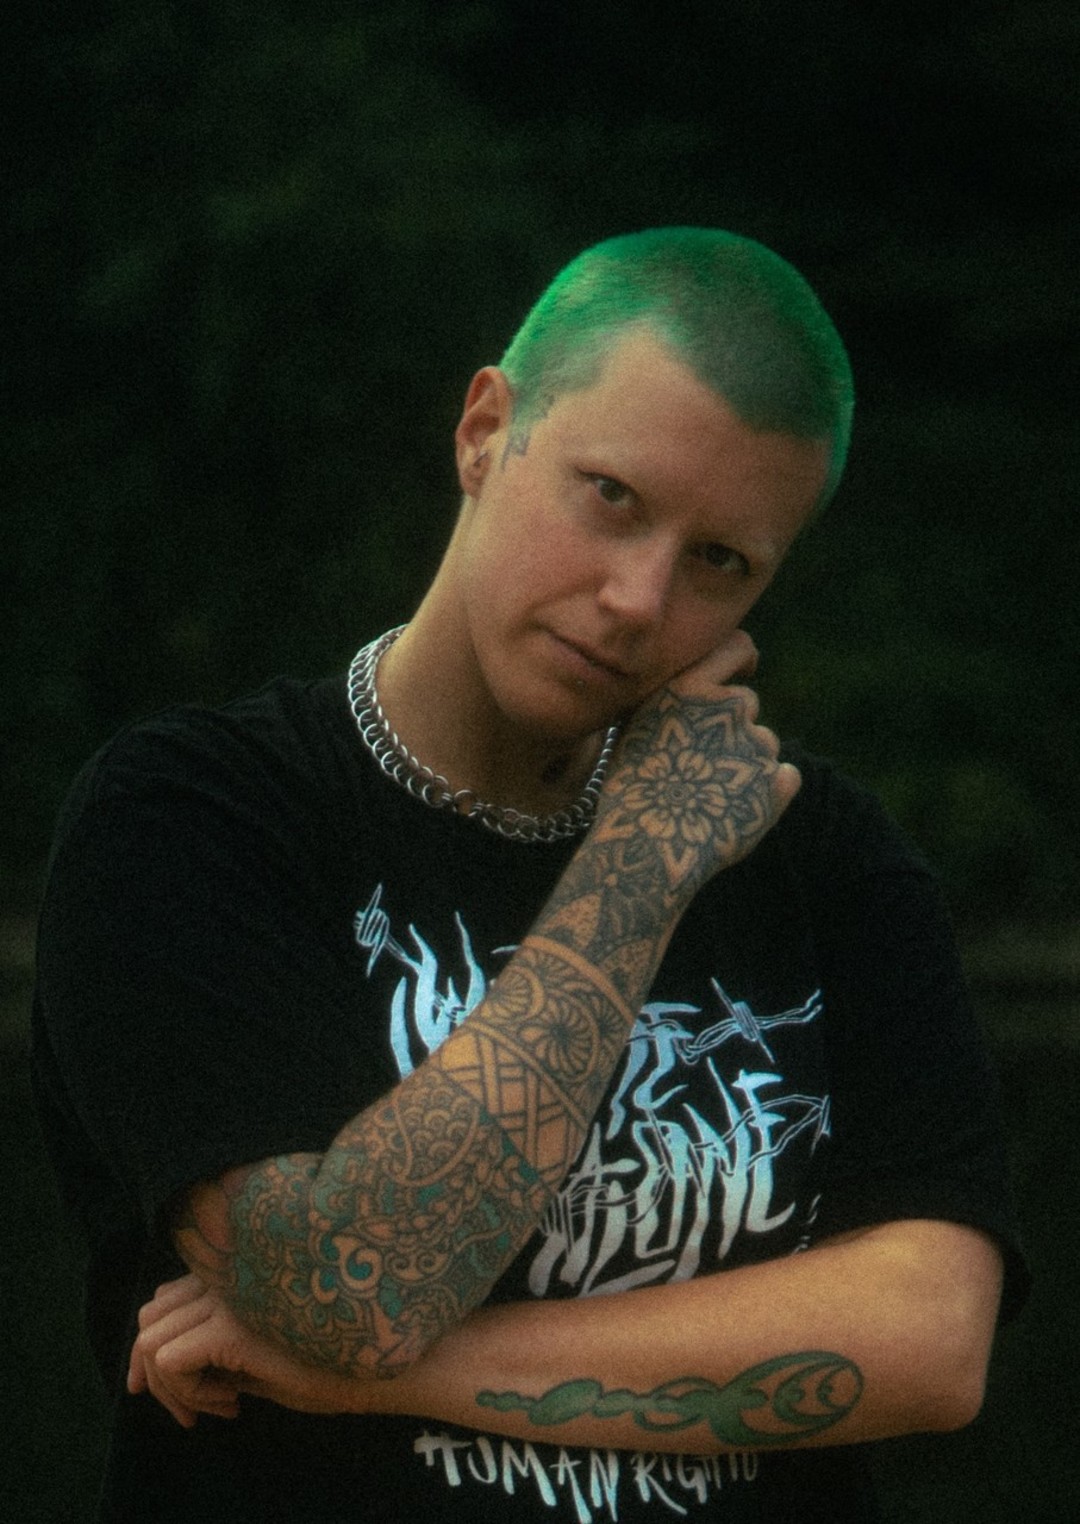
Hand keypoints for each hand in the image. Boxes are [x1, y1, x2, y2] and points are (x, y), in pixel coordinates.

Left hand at [128, 1275, 363, 1426]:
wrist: (378, 1371)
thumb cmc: (329, 1364)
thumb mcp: (262, 1352)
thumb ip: (220, 1346)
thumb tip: (163, 1366)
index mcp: (236, 1276)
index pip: (164, 1300)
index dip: (153, 1351)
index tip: (181, 1395)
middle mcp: (227, 1278)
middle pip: (148, 1317)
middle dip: (152, 1375)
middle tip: (190, 1413)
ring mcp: (228, 1298)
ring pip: (150, 1343)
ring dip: (173, 1389)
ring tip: (222, 1404)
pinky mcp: (231, 1327)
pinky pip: (169, 1363)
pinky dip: (188, 1394)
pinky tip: (232, 1404)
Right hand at [597, 631, 798, 895]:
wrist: (647, 851)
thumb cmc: (629, 794)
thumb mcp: (635, 731)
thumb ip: (671, 704)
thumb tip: (695, 692)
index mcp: (690, 688)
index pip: (735, 647)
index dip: (743, 658)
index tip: (744, 671)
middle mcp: (729, 708)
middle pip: (744, 703)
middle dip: (731, 727)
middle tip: (702, 762)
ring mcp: (757, 744)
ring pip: (762, 743)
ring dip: (745, 762)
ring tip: (709, 796)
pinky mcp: (776, 782)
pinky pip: (785, 777)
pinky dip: (770, 790)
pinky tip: (736, 810)